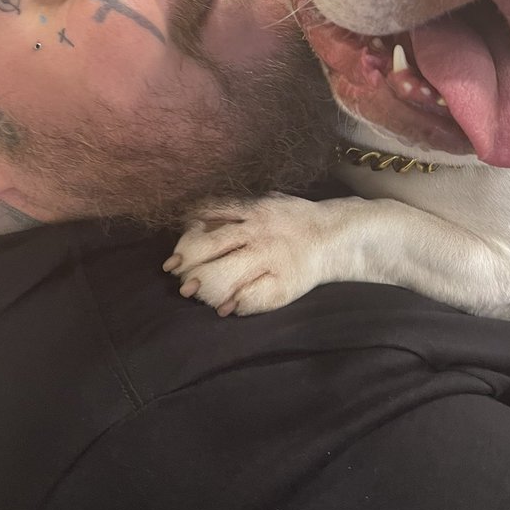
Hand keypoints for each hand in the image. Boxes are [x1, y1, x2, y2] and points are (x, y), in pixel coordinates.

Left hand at [164, 193, 325, 315]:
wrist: (335, 236)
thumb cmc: (292, 219)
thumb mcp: (265, 201)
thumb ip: (234, 208)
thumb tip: (191, 217)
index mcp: (253, 209)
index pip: (210, 216)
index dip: (186, 234)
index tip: (173, 254)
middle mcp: (259, 232)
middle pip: (212, 244)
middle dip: (188, 261)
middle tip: (175, 273)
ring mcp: (270, 258)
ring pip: (227, 273)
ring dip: (205, 285)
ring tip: (192, 292)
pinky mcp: (283, 283)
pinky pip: (253, 297)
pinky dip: (235, 304)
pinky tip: (225, 309)